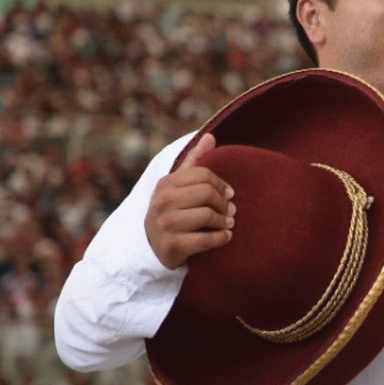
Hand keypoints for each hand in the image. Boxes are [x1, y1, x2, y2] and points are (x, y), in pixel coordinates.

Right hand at [144, 133, 234, 268]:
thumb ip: (194, 161)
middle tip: (230, 211)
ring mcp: (165, 224)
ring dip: (224, 222)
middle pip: (207, 193)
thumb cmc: (173, 211)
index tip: (229, 194)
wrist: (153, 248)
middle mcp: (162, 201)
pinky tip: (226, 237)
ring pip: (208, 215)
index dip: (222, 185)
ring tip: (228, 224)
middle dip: (223, 203)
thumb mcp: (178, 186)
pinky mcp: (172, 245)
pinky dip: (221, 238)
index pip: (204, 174)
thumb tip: (210, 136)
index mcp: (166, 184)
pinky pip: (206, 239)